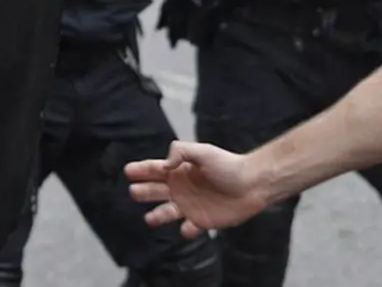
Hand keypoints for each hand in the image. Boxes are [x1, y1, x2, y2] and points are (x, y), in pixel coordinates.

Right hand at [125, 141, 274, 237]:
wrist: (253, 184)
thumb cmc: (229, 165)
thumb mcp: (204, 151)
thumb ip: (181, 151)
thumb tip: (165, 165)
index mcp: (180, 170)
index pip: (155, 170)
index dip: (141, 170)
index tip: (128, 171)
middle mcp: (182, 188)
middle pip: (155, 191)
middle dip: (143, 192)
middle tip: (134, 191)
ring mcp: (190, 205)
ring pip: (166, 213)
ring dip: (157, 216)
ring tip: (150, 219)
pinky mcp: (202, 221)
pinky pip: (188, 229)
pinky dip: (186, 231)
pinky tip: (188, 227)